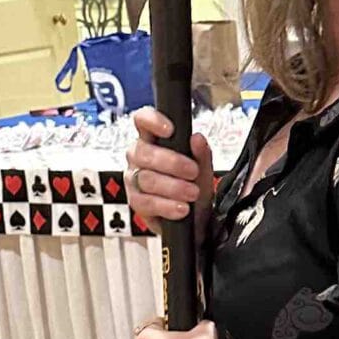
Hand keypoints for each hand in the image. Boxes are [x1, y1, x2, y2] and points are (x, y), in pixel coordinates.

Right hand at [126, 108, 214, 226]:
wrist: (195, 218)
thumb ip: (202, 154)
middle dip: (172, 162)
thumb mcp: (204, 169)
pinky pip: (146, 202)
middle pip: (143, 151)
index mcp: (153, 139)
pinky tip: (182, 208)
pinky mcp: (135, 202)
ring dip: (173, 186)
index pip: (142, 120)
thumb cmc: (194, 185)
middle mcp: (138, 156)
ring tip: (192, 193)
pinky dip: (166, 206)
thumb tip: (197, 138)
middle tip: (193, 172)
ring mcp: (134, 179)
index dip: (152, 120)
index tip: (170, 130)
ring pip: (146, 178)